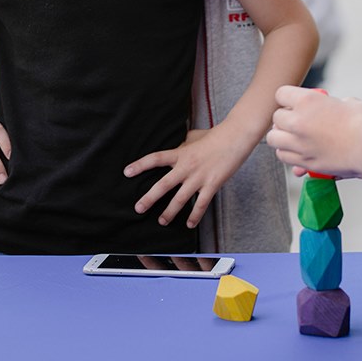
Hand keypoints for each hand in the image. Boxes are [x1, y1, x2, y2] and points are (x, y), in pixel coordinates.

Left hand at [124, 126, 250, 227]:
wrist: (235, 138)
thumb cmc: (214, 136)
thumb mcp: (192, 138)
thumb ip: (181, 146)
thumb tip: (175, 148)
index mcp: (180, 153)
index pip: (155, 159)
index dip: (140, 165)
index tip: (127, 172)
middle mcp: (186, 167)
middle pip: (163, 184)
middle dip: (149, 198)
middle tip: (138, 208)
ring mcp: (198, 177)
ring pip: (180, 199)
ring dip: (169, 212)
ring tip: (162, 221)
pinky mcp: (212, 185)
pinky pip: (201, 204)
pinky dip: (194, 216)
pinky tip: (189, 224)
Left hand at [266, 85, 361, 178]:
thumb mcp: (349, 103)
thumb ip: (333, 106)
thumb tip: (333, 109)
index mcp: (307, 101)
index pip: (280, 94)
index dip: (287, 99)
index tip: (294, 103)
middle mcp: (298, 122)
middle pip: (276, 119)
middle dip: (284, 119)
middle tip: (295, 122)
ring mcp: (300, 144)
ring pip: (274, 139)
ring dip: (282, 138)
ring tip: (293, 138)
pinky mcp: (307, 162)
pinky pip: (285, 158)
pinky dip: (289, 155)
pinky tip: (299, 153)